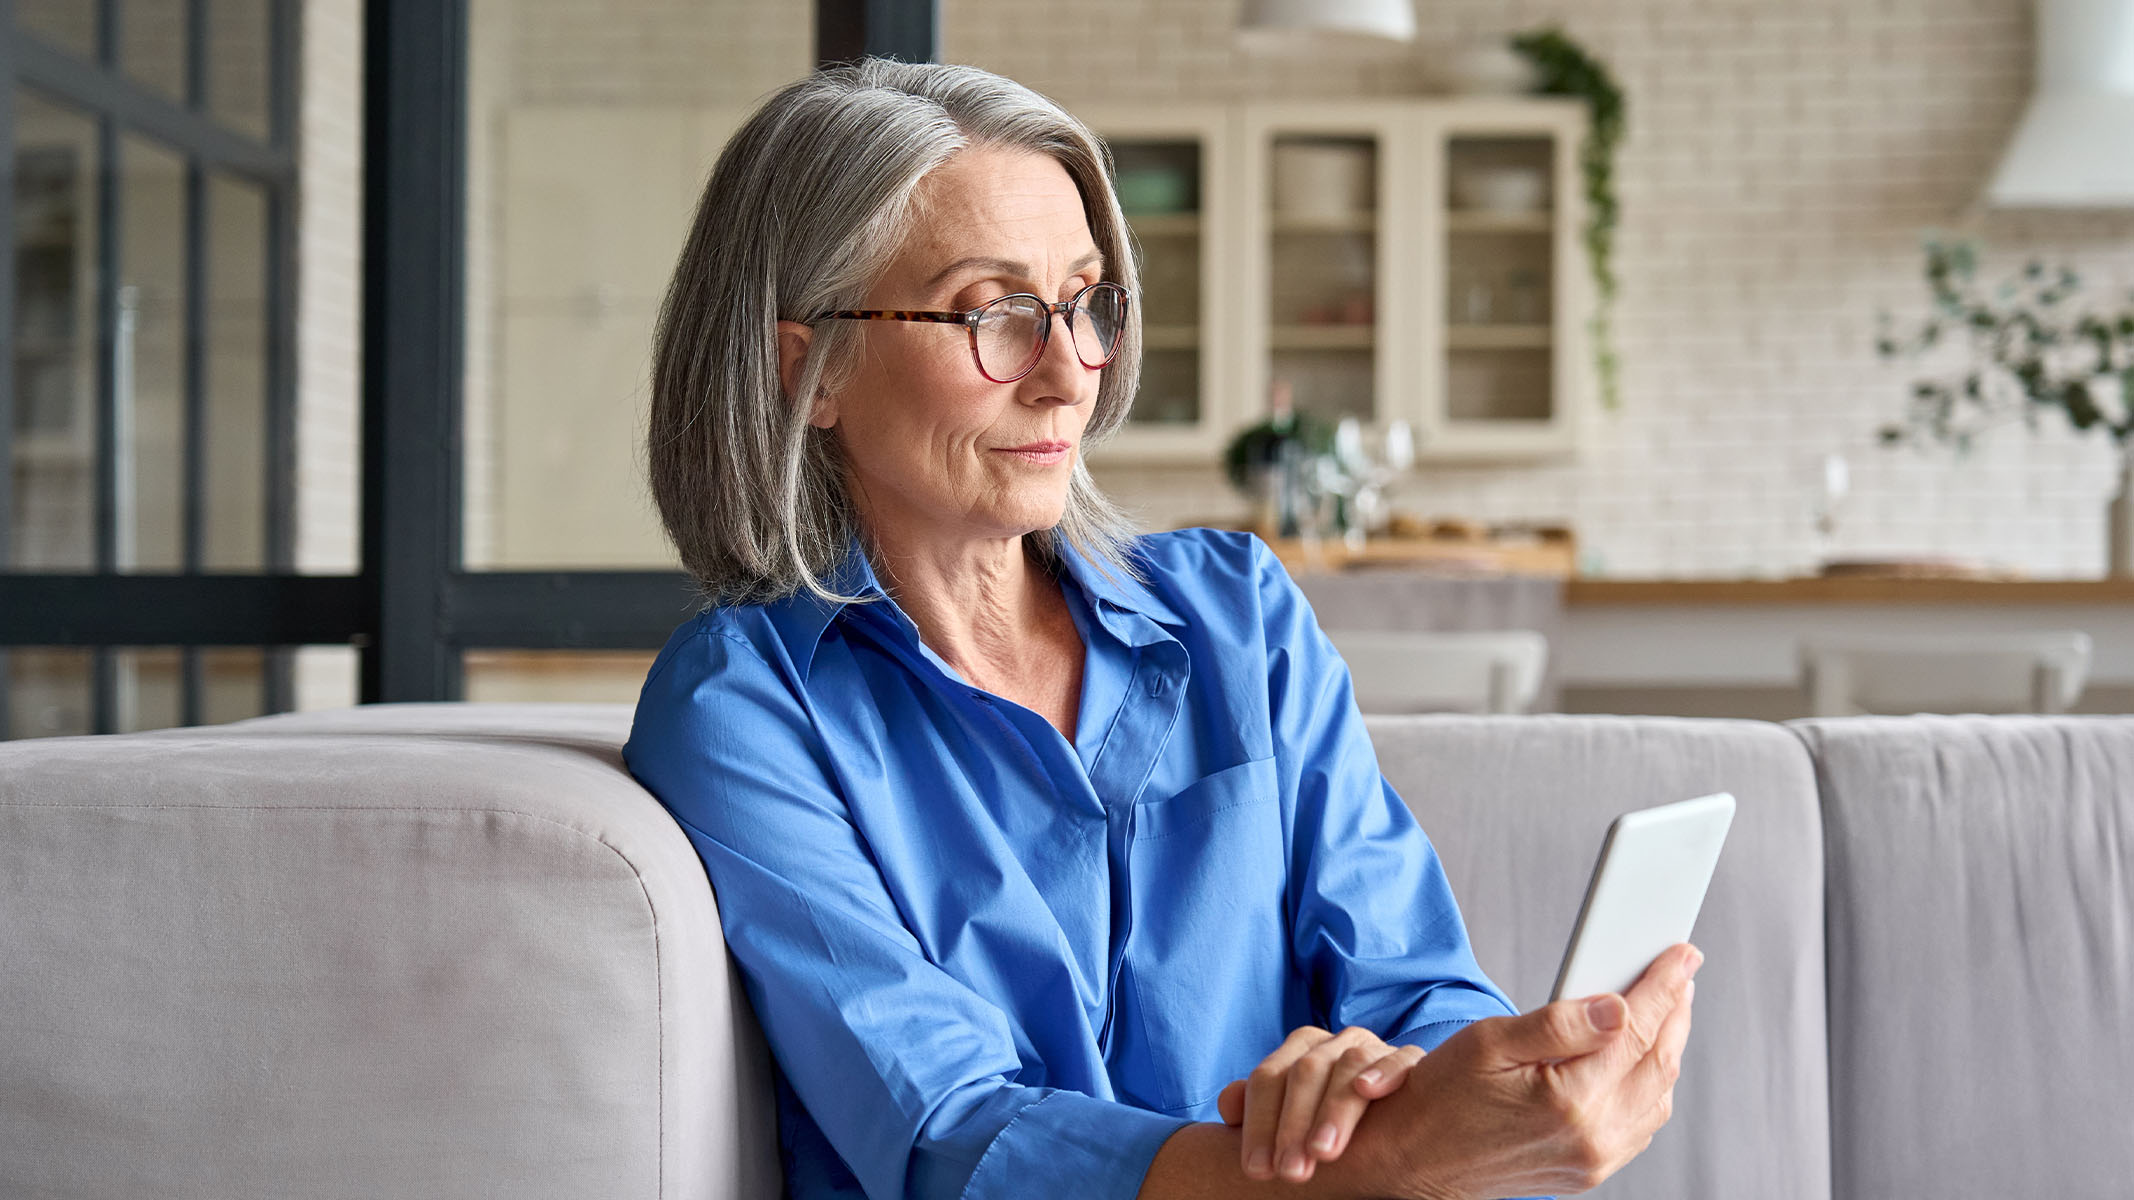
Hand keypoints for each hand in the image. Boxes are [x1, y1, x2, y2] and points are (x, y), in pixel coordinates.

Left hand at [1214, 1025, 1426, 1182]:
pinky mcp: (1410, 1060)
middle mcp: (1333, 1043)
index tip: (1256, 1170)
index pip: (1268, 1079)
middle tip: (1290, 1173)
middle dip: (1293, 1125)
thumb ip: (1259, 1110)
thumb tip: (1228, 1107)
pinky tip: (1369, 1091)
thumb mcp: (1292, 1116)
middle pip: (1305, 1073)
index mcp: (1299, 1050)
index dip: (1258, 1124)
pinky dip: (1384, 1071)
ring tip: (1323, 1151)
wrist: (1393, 1110)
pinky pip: (1401, 1058)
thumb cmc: (1328, 1116)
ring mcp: (1372, 1047)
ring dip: (1334, 1109)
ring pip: (1348, 1065)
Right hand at [1355, 943, 1701, 1199]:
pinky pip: (1640, 1126)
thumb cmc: (1441, 1097)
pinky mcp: (1588, 1172)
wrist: (1413, 1158)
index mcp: (1569, 1100)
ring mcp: (1593, 1161)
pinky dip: (1649, 1087)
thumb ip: (1559, 1024)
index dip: (1664, 986)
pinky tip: (1636, 1061)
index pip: (1636, 1030)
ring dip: (1666, 1049)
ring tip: (1661, 1011)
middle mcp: (1591, 1137)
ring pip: (1658, 1098)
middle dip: (1675, 1013)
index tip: (1681, 957)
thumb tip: (1616, 1005)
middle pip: (1658, 1064)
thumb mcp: (1489, 1042)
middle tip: (1678, 976)